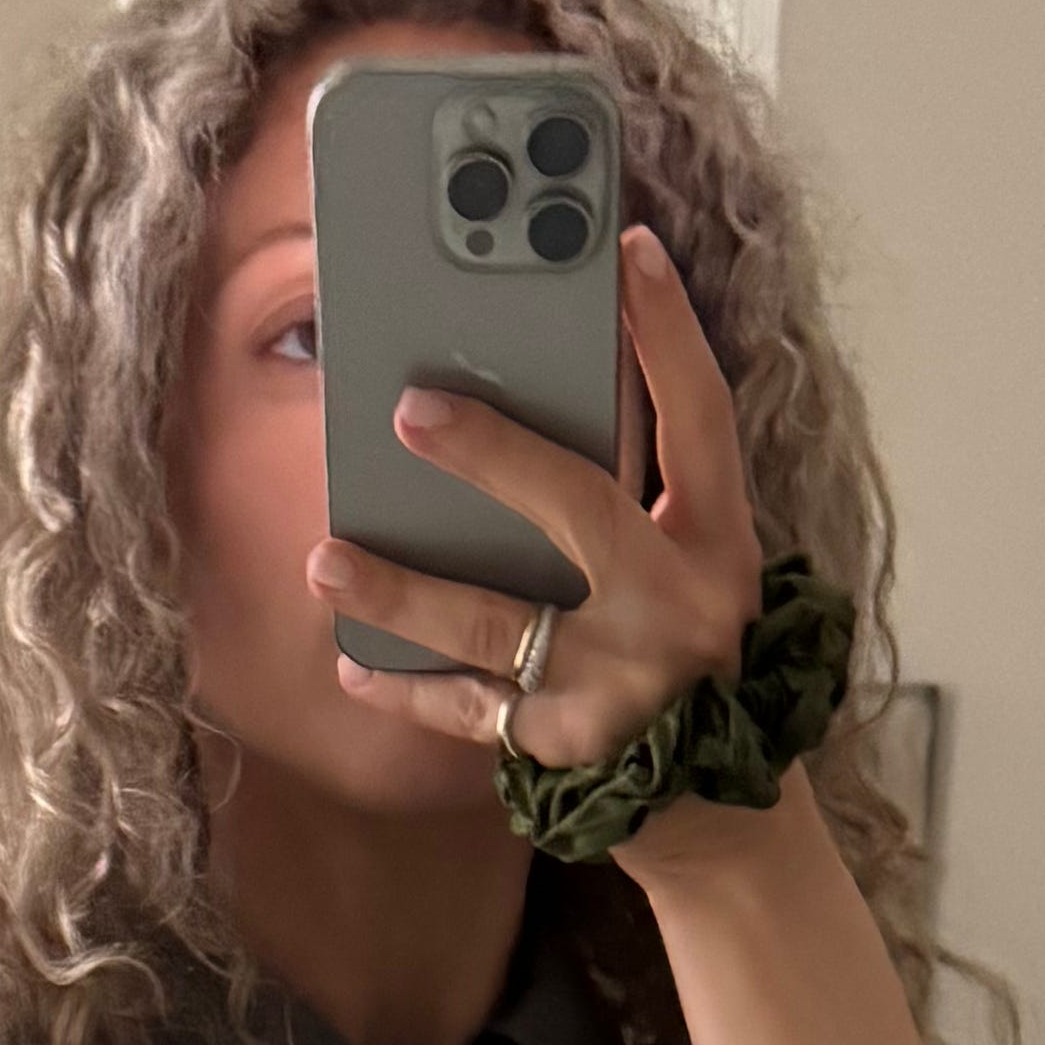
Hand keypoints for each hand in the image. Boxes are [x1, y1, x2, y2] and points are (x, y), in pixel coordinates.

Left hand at [305, 229, 765, 775]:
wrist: (714, 796)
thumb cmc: (684, 642)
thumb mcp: (692, 557)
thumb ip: (636, 483)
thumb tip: (535, 384)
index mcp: (718, 540)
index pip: (701, 418)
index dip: (668, 333)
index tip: (629, 248)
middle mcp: (677, 606)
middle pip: (583, 511)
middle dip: (497, 457)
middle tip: (410, 409)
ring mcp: (621, 682)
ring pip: (497, 625)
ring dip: (405, 594)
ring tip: (326, 564)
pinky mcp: (569, 745)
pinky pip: (470, 711)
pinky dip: (409, 691)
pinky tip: (352, 668)